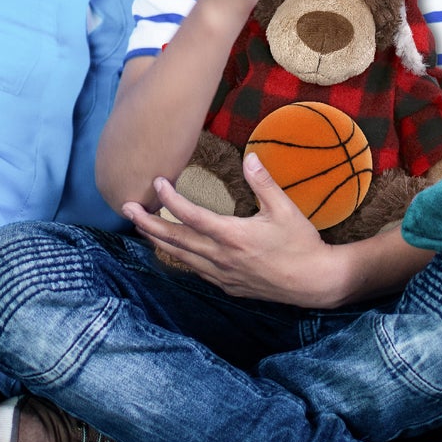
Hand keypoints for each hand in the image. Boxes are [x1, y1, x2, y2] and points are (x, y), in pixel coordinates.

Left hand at [122, 152, 346, 307]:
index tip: (157, 182)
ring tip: (141, 226)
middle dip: (148, 223)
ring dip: (158, 240)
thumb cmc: (301, 243)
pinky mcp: (227, 285)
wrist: (314, 282)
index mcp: (233, 236)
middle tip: (126, 208)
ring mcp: (222, 274)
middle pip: (175, 239)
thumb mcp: (285, 209)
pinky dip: (178, 257)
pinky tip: (172, 249)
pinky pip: (194, 270)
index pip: (191, 216)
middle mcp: (222, 257)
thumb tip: (249, 156)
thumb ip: (263, 182)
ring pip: (180, 257)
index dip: (170, 199)